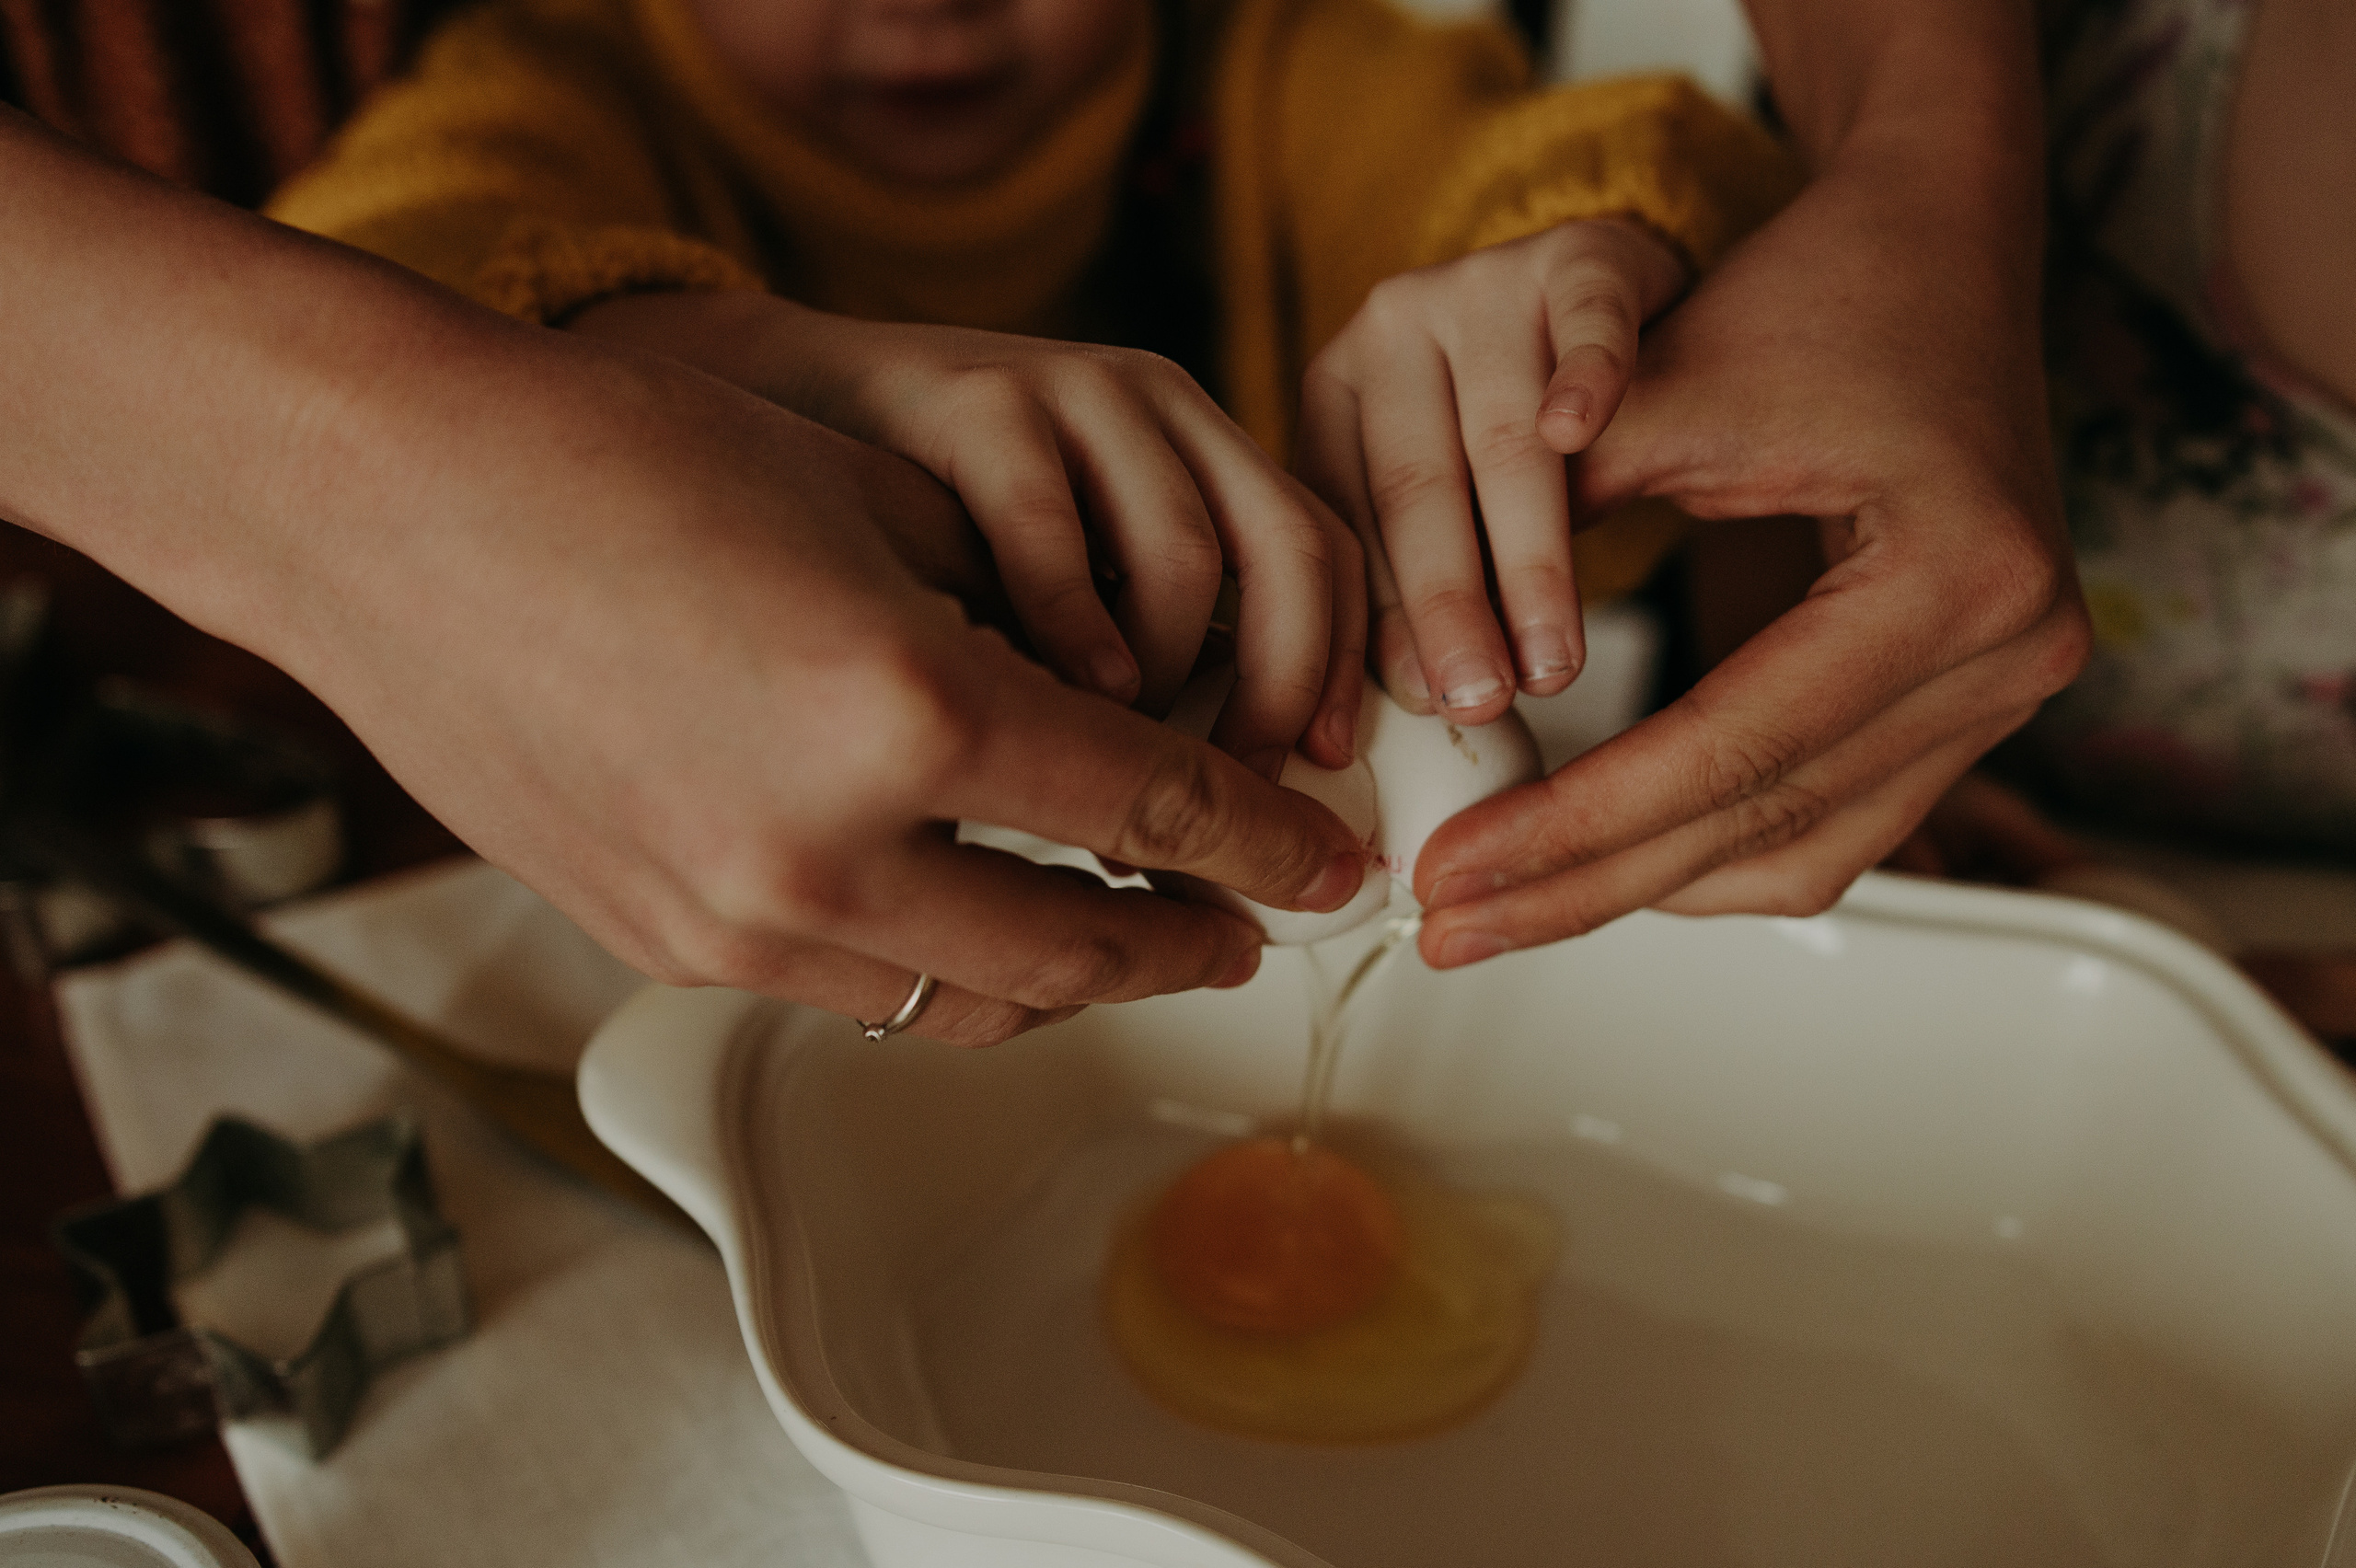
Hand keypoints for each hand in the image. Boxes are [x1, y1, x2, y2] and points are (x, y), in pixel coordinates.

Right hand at [3, 115, 1371, 1044]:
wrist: (392, 506)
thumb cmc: (628, 458)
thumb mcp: (873, 501)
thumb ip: (1011, 625)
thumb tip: (1104, 707)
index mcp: (908, 712)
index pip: (1150, 811)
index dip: (1264, 841)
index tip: (1326, 862)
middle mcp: (826, 848)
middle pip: (1075, 949)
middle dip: (1186, 944)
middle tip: (1247, 924)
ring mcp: (732, 919)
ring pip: (962, 1002)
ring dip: (1069, 981)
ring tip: (1127, 943)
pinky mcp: (660, 945)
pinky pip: (850, 990)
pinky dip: (939, 970)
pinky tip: (971, 926)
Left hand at [1295, 218, 1688, 722]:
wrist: (1603, 296)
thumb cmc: (1511, 426)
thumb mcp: (1447, 493)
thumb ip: (1424, 578)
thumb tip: (1424, 704)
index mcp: (1336, 395)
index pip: (1352, 523)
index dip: (1383, 625)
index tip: (1422, 709)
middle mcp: (1390, 330)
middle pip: (1416, 488)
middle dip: (1449, 608)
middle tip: (1481, 699)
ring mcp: (1481, 284)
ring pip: (1500, 434)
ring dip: (1529, 557)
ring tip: (1553, 656)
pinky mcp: (1577, 256)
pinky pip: (1585, 324)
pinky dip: (1584, 378)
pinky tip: (1578, 434)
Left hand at [1407, 41, 2091, 966]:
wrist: (1938, 247)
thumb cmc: (1818, 291)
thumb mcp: (1665, 388)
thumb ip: (1547, 518)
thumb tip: (1429, 674)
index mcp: (1954, 575)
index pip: (1729, 747)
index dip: (1574, 825)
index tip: (1451, 869)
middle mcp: (2009, 652)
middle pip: (1764, 824)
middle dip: (1587, 886)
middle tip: (1449, 922)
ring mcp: (2004, 690)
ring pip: (1803, 855)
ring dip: (1648, 889)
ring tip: (1503, 906)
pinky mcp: (1966, 701)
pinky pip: (1829, 821)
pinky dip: (1711, 849)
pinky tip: (1602, 863)